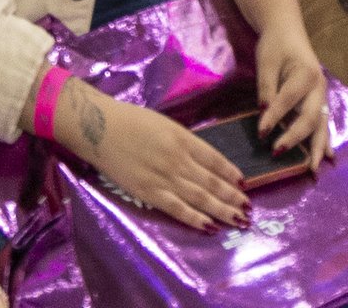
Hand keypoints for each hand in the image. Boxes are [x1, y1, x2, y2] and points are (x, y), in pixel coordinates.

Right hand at [54, 87, 245, 230]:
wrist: (98, 128)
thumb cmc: (130, 121)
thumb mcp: (164, 123)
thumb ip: (184, 141)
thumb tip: (205, 160)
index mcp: (182, 138)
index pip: (215, 159)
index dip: (230, 173)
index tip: (244, 184)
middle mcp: (178, 159)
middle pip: (212, 182)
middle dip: (233, 197)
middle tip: (248, 209)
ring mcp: (164, 177)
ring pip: (201, 198)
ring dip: (222, 210)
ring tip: (238, 220)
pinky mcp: (149, 192)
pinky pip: (178, 209)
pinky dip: (196, 219)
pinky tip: (211, 227)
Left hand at [248, 20, 332, 172]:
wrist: (288, 31)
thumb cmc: (276, 45)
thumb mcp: (266, 60)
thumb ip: (266, 86)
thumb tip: (265, 113)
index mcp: (306, 74)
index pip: (288, 100)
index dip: (275, 117)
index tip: (260, 133)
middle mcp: (319, 87)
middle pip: (310, 117)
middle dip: (295, 137)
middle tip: (278, 153)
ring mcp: (322, 96)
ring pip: (321, 125)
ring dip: (316, 148)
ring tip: (312, 169)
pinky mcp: (320, 102)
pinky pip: (324, 124)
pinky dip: (325, 141)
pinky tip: (327, 157)